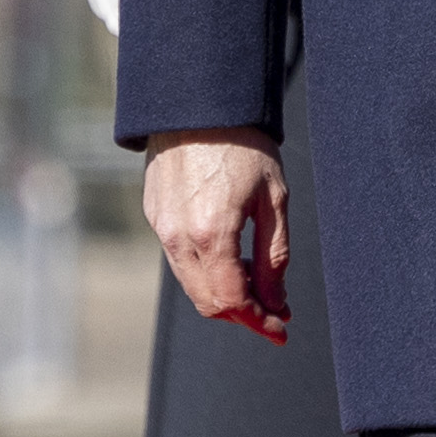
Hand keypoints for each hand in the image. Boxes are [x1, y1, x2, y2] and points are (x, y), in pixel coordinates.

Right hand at [147, 134, 289, 342]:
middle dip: (242, 314)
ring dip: (224, 295)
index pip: (232, 300)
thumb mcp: (274, 200)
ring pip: (191, 284)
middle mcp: (178, 238)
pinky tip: (232, 262)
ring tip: (258, 288)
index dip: (258, 321)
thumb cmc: (243, 147)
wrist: (197, 107)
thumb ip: (274, 256)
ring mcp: (161, 229)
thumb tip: (276, 301)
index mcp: (212, 234)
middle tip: (275, 313)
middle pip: (208, 301)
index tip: (281, 329)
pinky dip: (205, 273)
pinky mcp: (154, 217)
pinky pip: (179, 261)